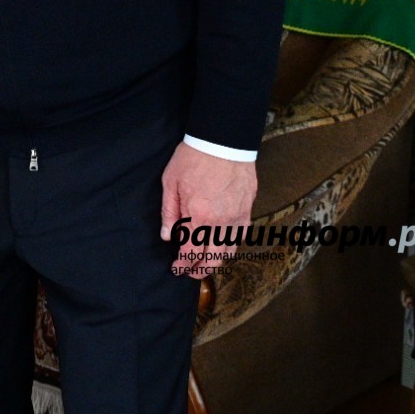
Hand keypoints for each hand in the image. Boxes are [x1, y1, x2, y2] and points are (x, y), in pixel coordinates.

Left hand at [159, 142, 255, 278]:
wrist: (223, 142)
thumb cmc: (194, 158)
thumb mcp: (171, 182)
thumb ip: (169, 212)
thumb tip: (167, 235)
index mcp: (198, 216)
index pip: (190, 252)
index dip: (183, 264)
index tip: (177, 267)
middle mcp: (220, 222)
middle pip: (212, 258)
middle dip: (200, 270)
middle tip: (190, 272)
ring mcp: (236, 217)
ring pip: (228, 251)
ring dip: (216, 261)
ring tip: (205, 263)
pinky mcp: (247, 211)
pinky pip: (240, 237)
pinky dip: (230, 246)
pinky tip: (223, 246)